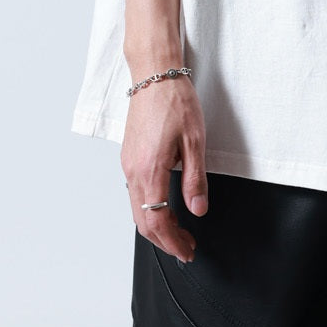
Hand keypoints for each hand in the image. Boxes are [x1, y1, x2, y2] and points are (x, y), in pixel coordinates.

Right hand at [121, 75, 207, 262]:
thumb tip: (198, 210)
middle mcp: (133, 171)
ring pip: (137, 209)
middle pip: (143, 221)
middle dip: (164, 240)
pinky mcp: (128, 157)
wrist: (154, 75)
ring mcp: (128, 164)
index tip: (186, 251)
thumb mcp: (195, 141)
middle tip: (185, 248)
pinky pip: (135, 194)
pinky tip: (165, 207)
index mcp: (150, 170)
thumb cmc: (175, 102)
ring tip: (179, 231)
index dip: (172, 242)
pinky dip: (149, 209)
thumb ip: (195, 180)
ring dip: (156, 226)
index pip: (157, 221)